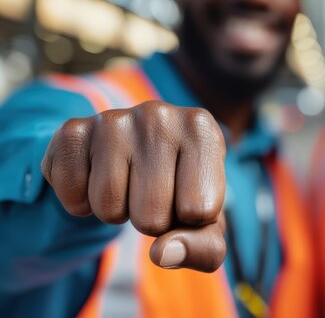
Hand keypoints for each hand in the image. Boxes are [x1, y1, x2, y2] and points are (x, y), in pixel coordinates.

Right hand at [41, 101, 226, 272]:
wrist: (138, 157)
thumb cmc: (184, 190)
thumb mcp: (208, 222)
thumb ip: (204, 247)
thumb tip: (163, 253)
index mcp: (202, 130)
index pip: (198, 211)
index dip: (189, 220)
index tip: (188, 196)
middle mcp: (159, 116)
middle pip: (151, 216)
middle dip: (151, 221)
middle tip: (153, 194)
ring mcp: (113, 119)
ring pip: (108, 208)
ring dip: (117, 213)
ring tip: (128, 185)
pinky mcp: (74, 131)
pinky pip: (72, 196)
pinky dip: (80, 204)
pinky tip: (97, 179)